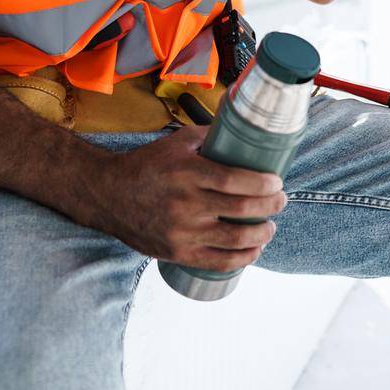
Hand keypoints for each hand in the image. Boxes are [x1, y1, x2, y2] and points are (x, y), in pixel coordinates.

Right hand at [94, 124, 287, 271]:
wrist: (109, 195)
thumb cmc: (146, 165)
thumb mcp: (176, 142)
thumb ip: (208, 135)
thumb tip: (241, 127)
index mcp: (186, 172)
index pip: (234, 180)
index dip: (262, 184)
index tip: (277, 182)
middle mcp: (185, 203)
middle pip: (240, 209)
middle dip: (270, 206)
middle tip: (281, 201)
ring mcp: (181, 231)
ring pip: (234, 239)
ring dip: (261, 234)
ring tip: (270, 227)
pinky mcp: (177, 252)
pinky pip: (218, 262)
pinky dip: (242, 258)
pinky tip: (254, 250)